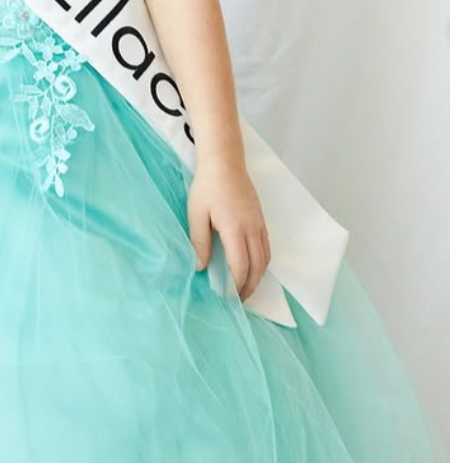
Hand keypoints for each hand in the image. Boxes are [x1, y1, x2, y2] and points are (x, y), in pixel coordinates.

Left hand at [187, 156, 270, 302]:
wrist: (224, 163)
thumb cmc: (207, 187)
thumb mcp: (196, 213)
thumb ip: (198, 241)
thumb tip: (199, 266)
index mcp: (235, 228)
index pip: (241, 265)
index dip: (238, 284)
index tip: (230, 297)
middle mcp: (252, 229)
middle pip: (258, 266)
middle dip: (251, 286)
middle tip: (240, 299)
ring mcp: (260, 224)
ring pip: (266, 258)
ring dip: (259, 276)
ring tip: (247, 288)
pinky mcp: (261, 219)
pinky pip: (267, 247)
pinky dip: (263, 262)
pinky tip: (253, 267)